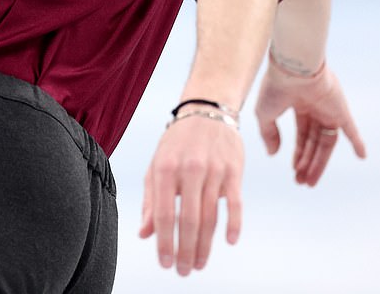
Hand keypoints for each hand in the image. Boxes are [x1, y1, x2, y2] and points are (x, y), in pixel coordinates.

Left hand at [139, 115, 243, 274]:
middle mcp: (189, 169)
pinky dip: (234, 224)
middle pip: (188, 220)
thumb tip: (144, 234)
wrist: (207, 109)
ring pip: (210, 216)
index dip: (164, 243)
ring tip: (199, 263)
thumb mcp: (157, 165)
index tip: (165, 264)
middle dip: (185, 251)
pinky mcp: (234, 169)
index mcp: (165, 168)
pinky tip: (230, 241)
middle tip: (184, 271)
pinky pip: (235, 202)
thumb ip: (150, 200)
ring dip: (205, 245)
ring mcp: (213, 169)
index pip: (164, 214)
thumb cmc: (178, 142)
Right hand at [255, 60, 365, 185]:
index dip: (299, 153)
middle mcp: (315, 107)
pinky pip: (351, 128)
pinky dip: (357, 141)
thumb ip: (269, 134)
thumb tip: (273, 154)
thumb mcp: (264, 114)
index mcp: (298, 103)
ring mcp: (329, 108)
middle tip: (302, 182)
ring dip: (320, 162)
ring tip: (310, 181)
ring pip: (326, 141)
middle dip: (308, 162)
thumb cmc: (276, 87)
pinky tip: (362, 156)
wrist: (293, 68)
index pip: (302, 134)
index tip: (295, 170)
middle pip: (314, 141)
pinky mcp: (340, 109)